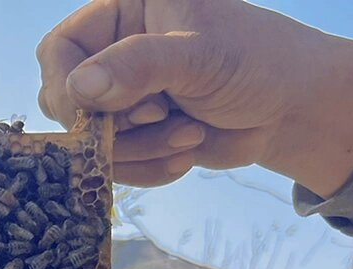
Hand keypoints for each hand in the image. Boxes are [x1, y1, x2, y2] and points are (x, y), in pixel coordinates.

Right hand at [36, 0, 352, 195]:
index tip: (96, 110)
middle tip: (160, 116)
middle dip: (114, 124)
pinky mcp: (135, 137)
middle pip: (66, 100)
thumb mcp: (200, 55)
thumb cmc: (258, 61)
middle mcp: (115, 51)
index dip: (69, 85)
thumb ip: (139, 65)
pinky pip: (114, 166)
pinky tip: (186, 152)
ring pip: (91, 142)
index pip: (60, 49)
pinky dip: (148, 168)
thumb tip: (80, 88)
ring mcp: (122, 98)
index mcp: (124, 10)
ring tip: (188, 134)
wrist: (292, 108)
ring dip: (138, 150)